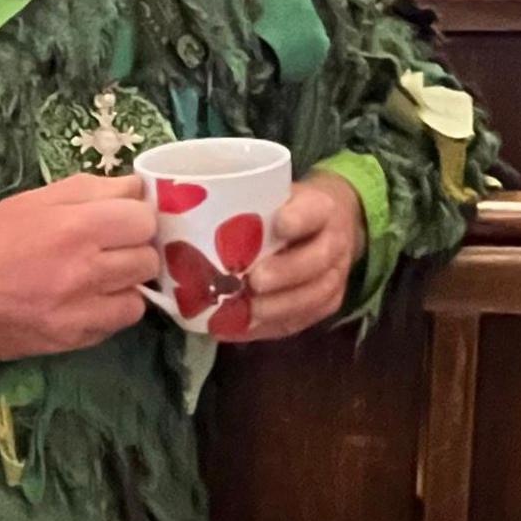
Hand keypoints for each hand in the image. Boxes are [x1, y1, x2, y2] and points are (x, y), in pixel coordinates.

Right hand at [0, 173, 158, 359]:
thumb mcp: (33, 199)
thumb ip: (90, 190)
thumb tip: (136, 188)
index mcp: (76, 225)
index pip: (144, 219)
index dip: (136, 217)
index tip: (122, 220)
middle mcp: (86, 269)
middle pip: (148, 258)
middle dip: (134, 250)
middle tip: (111, 248)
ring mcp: (82, 309)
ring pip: (140, 296)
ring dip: (126, 285)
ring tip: (100, 278)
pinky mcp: (73, 339)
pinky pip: (117, 325)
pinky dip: (109, 312)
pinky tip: (86, 302)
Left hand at [230, 173, 363, 342]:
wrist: (328, 224)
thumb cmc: (286, 206)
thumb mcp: (275, 192)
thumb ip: (248, 203)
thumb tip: (185, 209)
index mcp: (322, 207)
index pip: (315, 211)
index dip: (299, 218)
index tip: (278, 224)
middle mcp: (335, 242)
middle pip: (317, 260)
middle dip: (285, 273)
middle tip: (254, 282)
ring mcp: (335, 276)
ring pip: (314, 296)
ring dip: (278, 308)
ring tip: (246, 312)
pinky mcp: (327, 303)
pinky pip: (302, 320)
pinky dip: (269, 327)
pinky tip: (240, 327)